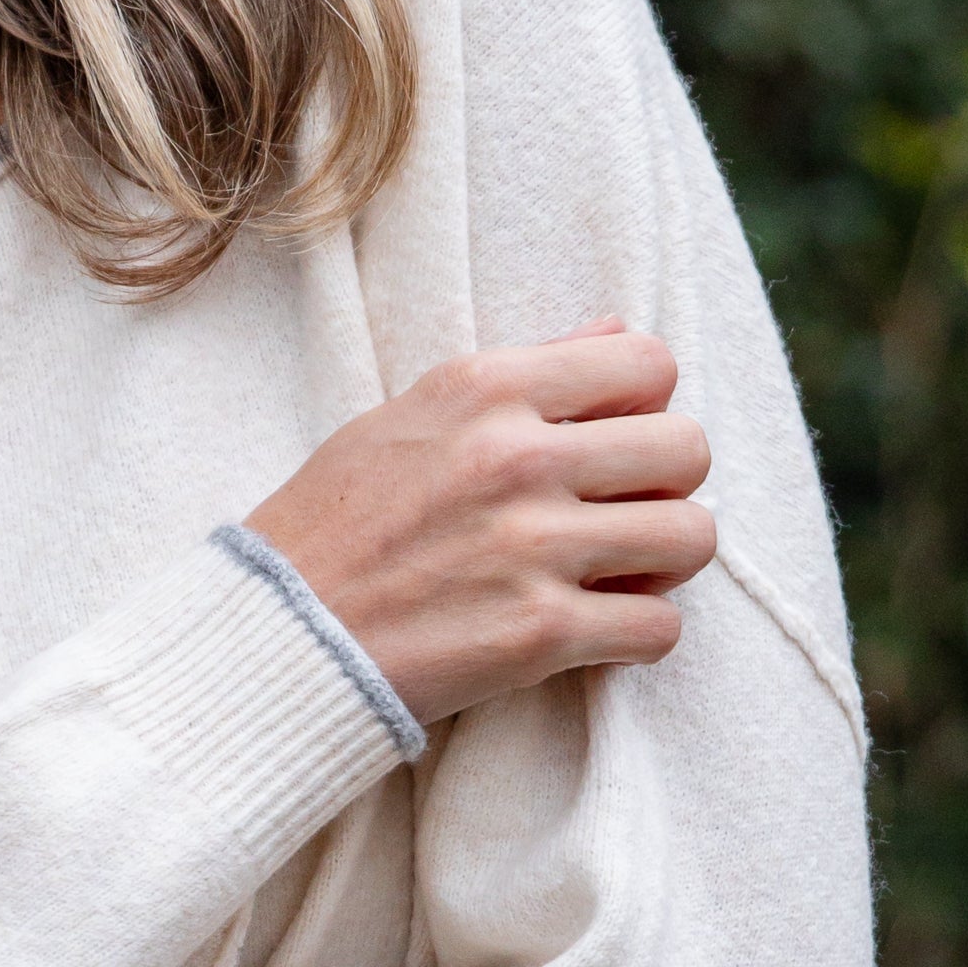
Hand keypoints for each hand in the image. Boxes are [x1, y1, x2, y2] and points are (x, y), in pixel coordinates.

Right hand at [245, 325, 715, 731]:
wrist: (274, 635)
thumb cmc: (335, 524)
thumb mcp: (409, 414)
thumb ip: (520, 374)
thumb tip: (614, 331)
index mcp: (485, 388)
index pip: (648, 362)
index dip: (646, 405)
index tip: (612, 443)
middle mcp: (517, 457)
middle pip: (688, 448)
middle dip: (667, 485)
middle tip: (622, 513)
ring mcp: (532, 548)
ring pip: (692, 536)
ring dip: (664, 562)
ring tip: (617, 573)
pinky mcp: (538, 635)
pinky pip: (660, 628)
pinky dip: (638, 635)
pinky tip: (595, 631)